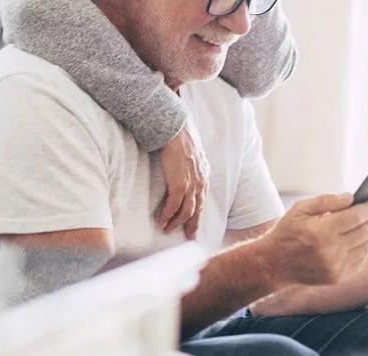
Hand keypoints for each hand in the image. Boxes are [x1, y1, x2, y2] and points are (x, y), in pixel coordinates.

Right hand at [156, 123, 208, 237]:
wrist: (177, 130)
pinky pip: (174, 205)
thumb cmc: (182, 138)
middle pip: (197, 209)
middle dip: (192, 224)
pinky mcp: (179, 184)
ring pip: (186, 210)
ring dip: (177, 222)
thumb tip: (186, 169)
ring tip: (168, 229)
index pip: (202, 199)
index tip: (194, 224)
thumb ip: (192, 165)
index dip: (198, 213)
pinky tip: (162, 221)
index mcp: (204, 175)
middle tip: (188, 236)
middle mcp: (200, 182)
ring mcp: (191, 184)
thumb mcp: (193, 154)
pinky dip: (168, 215)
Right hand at [255, 192, 367, 285]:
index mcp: (321, 231)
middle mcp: (331, 251)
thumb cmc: (287, 231)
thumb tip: (351, 197)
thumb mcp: (300, 208)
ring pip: (365, 247)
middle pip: (365, 232)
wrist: (274, 264)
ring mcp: (335, 267)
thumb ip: (326, 200)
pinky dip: (367, 248)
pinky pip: (360, 261)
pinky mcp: (337, 278)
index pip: (357, 217)